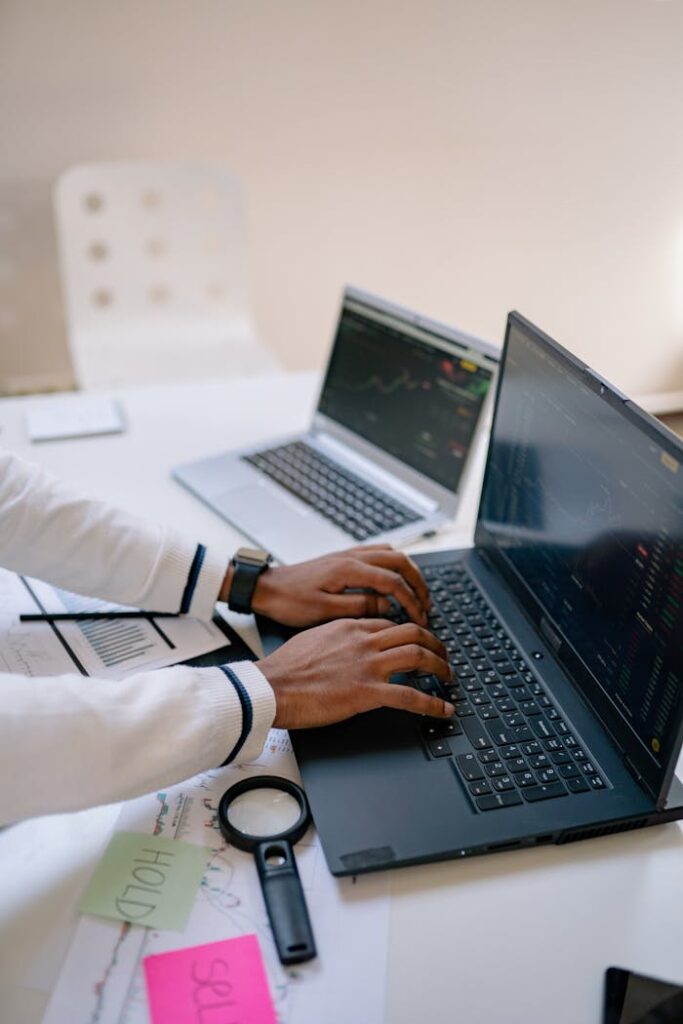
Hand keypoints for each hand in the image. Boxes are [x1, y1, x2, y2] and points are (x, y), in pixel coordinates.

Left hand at [235, 545, 431, 626]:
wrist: (266, 587)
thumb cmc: (289, 601)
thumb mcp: (324, 612)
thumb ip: (358, 608)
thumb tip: (387, 607)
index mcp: (349, 569)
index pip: (393, 582)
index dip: (411, 601)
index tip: (421, 618)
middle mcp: (352, 556)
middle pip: (400, 562)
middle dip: (418, 583)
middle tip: (428, 605)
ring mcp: (348, 554)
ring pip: (391, 554)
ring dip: (409, 572)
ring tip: (417, 593)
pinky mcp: (343, 558)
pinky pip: (378, 554)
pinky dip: (394, 566)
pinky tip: (395, 580)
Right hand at [257, 618, 453, 728]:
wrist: (271, 686)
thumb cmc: (284, 668)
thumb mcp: (313, 639)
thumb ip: (335, 638)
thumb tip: (344, 645)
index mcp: (349, 627)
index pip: (391, 623)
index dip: (410, 633)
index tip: (417, 642)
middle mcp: (363, 641)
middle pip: (414, 632)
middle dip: (435, 643)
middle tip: (443, 655)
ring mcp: (367, 666)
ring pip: (419, 657)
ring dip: (441, 667)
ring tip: (449, 677)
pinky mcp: (367, 693)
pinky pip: (410, 696)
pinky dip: (433, 704)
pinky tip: (443, 710)